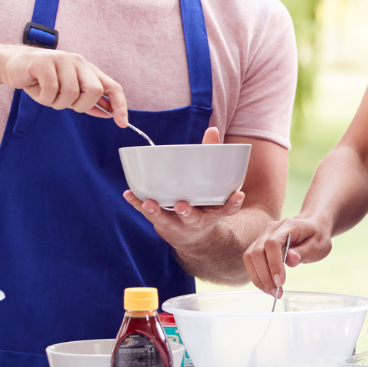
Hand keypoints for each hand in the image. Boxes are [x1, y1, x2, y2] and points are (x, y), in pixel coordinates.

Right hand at [0, 44, 128, 126]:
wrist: (10, 64)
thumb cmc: (40, 80)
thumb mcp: (66, 91)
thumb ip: (87, 101)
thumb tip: (108, 114)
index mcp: (87, 69)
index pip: (112, 86)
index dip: (120, 105)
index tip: (122, 123)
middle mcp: (78, 62)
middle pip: (94, 91)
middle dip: (80, 105)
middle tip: (65, 104)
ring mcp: (61, 60)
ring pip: (70, 93)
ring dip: (57, 102)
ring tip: (47, 95)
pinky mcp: (44, 62)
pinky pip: (51, 90)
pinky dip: (44, 98)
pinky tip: (38, 90)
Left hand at [124, 127, 246, 246]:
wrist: (192, 236)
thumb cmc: (204, 202)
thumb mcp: (213, 186)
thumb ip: (212, 158)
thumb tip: (212, 130)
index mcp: (214, 211)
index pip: (228, 209)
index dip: (234, 203)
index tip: (238, 196)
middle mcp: (197, 221)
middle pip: (193, 218)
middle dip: (187, 213)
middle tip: (181, 205)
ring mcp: (177, 224)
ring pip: (167, 220)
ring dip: (157, 212)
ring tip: (149, 203)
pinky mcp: (161, 222)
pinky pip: (148, 214)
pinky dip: (137, 204)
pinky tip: (128, 194)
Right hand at [242, 213, 334, 295]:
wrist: (312, 227)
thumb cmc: (317, 236)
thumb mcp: (319, 245)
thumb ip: (304, 252)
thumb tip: (291, 260)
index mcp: (288, 226)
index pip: (272, 244)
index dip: (274, 264)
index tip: (280, 282)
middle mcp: (271, 229)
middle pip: (257, 252)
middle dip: (264, 275)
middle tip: (276, 292)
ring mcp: (263, 236)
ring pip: (250, 257)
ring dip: (258, 278)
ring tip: (272, 291)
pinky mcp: (259, 245)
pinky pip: (251, 261)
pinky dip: (257, 275)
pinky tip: (267, 286)